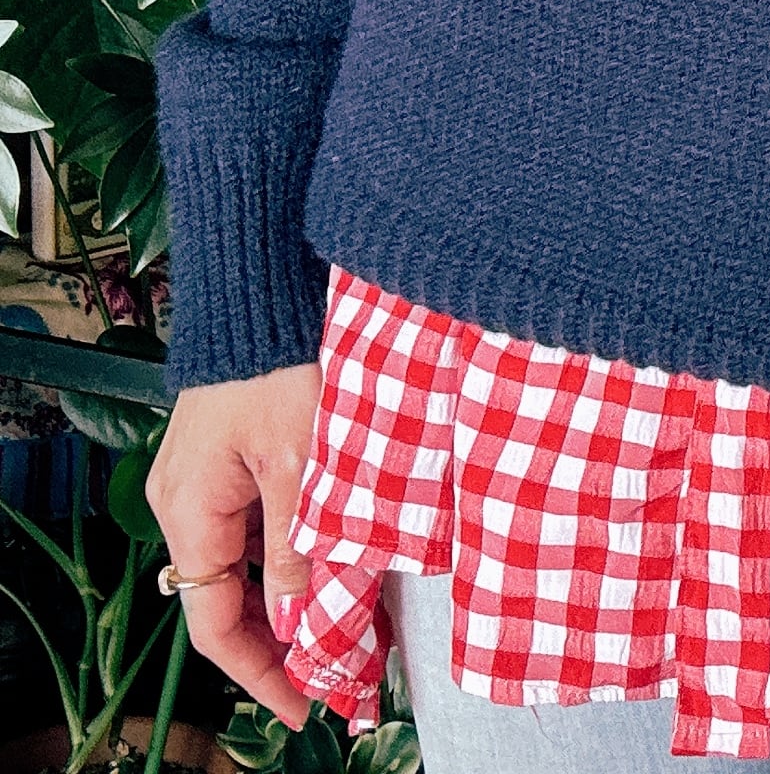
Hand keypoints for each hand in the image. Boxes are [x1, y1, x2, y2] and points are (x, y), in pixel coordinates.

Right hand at [146, 365, 321, 728]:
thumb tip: (304, 620)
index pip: (216, 624)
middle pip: (232, 596)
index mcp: (190, 513)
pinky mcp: (239, 451)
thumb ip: (300, 544)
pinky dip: (300, 543)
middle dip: (286, 636)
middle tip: (345, 666)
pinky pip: (264, 518)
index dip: (263, 672)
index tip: (308, 705)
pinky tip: (344, 552)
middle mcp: (190, 502)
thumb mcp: (300, 461)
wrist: (265, 288)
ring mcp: (212, 476)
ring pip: (253, 558)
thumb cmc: (279, 362)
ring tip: (357, 617)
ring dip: (298, 588)